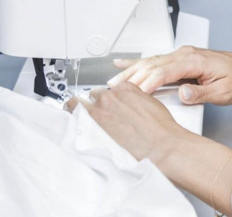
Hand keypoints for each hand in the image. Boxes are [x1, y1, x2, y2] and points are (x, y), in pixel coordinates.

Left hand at [65, 82, 185, 162]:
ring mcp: (100, 108)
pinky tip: (72, 123)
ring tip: (80, 120)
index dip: (110, 99)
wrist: (159, 144)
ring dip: (80, 110)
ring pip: (79, 103)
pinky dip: (72, 118)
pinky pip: (74, 115)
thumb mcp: (150, 104)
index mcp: (126, 88)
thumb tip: (129, 105)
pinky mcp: (91, 124)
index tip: (110, 106)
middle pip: (95, 95)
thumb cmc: (160, 127)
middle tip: (100, 117)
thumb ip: (135, 99)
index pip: (112, 89)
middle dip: (96, 104)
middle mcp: (111, 95)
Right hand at [107, 46, 231, 106]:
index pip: (164, 72)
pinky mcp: (181, 59)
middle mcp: (186, 54)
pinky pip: (156, 60)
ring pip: (151, 62)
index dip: (147, 84)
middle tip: (113, 91)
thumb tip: (182, 93)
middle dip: (132, 78)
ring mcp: (183, 55)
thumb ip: (201, 94)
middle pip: (152, 65)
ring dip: (131, 72)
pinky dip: (138, 62)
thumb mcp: (224, 92)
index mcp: (195, 61)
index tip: (134, 96)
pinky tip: (123, 63)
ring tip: (112, 82)